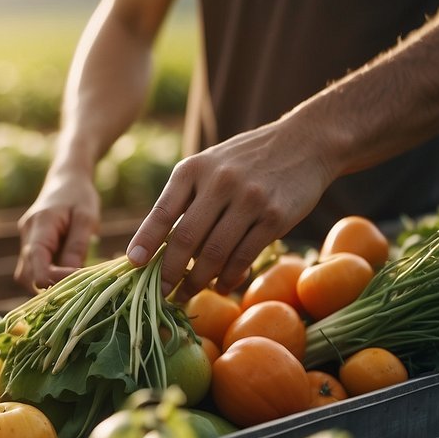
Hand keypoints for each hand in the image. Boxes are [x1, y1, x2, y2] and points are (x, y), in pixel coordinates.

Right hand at [15, 172, 100, 291]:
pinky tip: (63, 278)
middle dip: (47, 287)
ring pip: (25, 275)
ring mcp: (25, 240)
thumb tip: (72, 276)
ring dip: (44, 285)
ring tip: (70, 287)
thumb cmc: (80, 196)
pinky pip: (32, 268)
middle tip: (75, 291)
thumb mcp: (86, 218)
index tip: (79, 282)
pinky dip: (45, 277)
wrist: (66, 179)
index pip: (36, 264)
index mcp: (40, 225)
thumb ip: (77, 246)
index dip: (54, 280)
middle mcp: (27, 235)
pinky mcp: (29, 245)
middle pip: (26, 275)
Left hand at [125, 122, 334, 300]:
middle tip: (160, 294)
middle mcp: (219, 182)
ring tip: (187, 294)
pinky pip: (244, 256)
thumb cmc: (245, 162)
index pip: (162, 211)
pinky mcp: (275, 216)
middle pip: (186, 238)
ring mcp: (249, 199)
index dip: (145, 241)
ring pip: (214, 253)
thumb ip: (184, 199)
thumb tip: (156, 249)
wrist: (304, 143)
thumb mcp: (208, 166)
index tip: (134, 264)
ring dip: (198, 281)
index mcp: (193, 170)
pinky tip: (221, 286)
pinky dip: (229, 277)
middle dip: (170, 272)